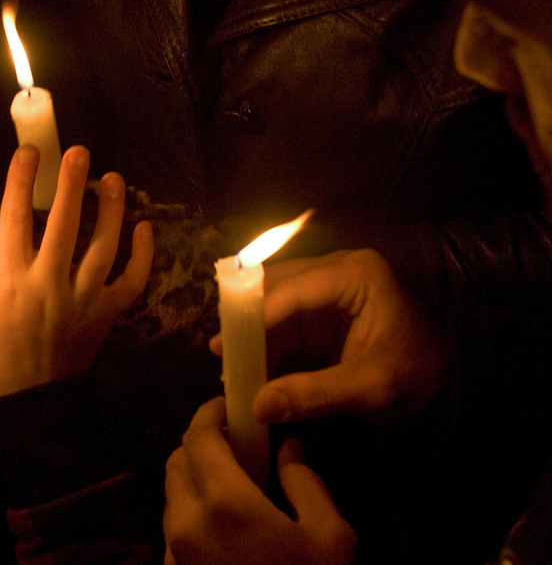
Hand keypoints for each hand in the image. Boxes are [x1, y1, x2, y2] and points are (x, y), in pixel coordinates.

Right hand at [0, 145, 153, 398]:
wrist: (30, 400)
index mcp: (12, 281)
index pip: (15, 220)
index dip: (20, 182)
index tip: (28, 152)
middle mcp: (48, 285)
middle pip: (63, 226)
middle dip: (71, 185)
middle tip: (79, 152)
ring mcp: (82, 300)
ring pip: (102, 247)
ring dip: (111, 211)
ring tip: (113, 179)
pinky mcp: (106, 315)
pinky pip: (131, 282)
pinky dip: (141, 256)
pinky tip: (143, 227)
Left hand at [163, 397, 355, 564]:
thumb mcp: (330, 535)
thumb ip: (305, 481)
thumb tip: (288, 446)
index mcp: (223, 502)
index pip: (198, 436)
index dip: (210, 413)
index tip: (228, 407)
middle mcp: (185, 523)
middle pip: (176, 461)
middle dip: (201, 444)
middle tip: (236, 445)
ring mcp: (173, 554)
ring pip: (172, 496)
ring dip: (195, 479)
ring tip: (234, 486)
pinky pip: (174, 530)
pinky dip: (192, 514)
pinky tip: (226, 527)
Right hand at [212, 249, 451, 424]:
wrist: (456, 387)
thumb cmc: (423, 377)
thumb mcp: (370, 388)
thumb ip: (314, 394)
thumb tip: (258, 406)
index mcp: (358, 274)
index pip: (294, 288)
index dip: (256, 315)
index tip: (227, 345)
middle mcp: (338, 270)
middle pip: (278, 289)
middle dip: (248, 321)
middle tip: (221, 353)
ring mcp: (329, 290)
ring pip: (276, 306)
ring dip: (254, 335)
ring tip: (229, 365)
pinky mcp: (324, 313)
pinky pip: (285, 324)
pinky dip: (267, 346)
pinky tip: (248, 368)